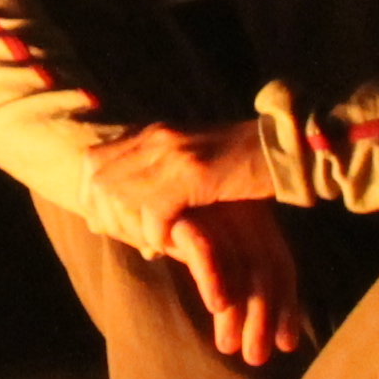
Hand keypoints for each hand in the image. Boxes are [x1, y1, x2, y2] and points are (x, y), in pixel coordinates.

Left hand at [85, 118, 270, 235]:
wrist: (287, 148)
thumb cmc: (243, 166)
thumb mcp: (191, 166)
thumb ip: (156, 181)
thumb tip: (117, 218)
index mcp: (153, 132)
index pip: (93, 161)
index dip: (91, 196)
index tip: (103, 225)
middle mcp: (156, 137)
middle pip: (99, 181)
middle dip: (106, 217)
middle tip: (129, 241)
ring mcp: (172, 153)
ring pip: (121, 198)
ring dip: (133, 229)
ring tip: (154, 245)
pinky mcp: (193, 174)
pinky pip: (155, 214)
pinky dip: (159, 235)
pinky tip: (175, 244)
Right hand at [163, 197, 317, 368]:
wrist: (115, 177)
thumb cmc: (158, 211)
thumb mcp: (197, 236)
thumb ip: (217, 264)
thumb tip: (229, 307)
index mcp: (248, 214)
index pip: (276, 261)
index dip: (285, 303)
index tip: (286, 343)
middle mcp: (236, 208)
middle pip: (262, 265)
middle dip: (264, 314)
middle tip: (256, 356)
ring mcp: (211, 204)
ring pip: (238, 261)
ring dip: (239, 309)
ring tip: (232, 345)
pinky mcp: (179, 206)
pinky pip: (203, 245)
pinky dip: (213, 276)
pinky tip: (217, 305)